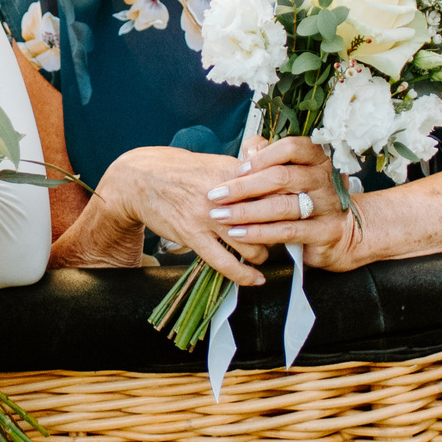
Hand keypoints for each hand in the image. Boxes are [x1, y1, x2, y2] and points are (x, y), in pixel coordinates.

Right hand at [87, 147, 273, 285]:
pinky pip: (225, 263)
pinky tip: (256, 280)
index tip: (300, 211)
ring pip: (253, 244)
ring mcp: (208, 217)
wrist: (141, 179)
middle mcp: (224, 195)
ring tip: (264, 253)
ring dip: (264, 253)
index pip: (275, 190)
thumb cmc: (181, 170)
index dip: (291, 203)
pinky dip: (245, 275)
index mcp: (233, 172)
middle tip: (286, 236)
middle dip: (282, 231)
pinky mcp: (193, 236)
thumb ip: (247, 171)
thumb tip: (277, 178)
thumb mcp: (216, 161)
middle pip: (270, 219)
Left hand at [209, 134, 365, 271]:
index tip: (238, 169)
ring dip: (246, 212)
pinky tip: (239, 233)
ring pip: (282, 206)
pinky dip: (259, 233)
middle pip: (282, 177)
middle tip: (216, 195)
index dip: (263, 157)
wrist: (344, 232)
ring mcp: (328, 205)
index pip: (291, 148)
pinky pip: (286, 231)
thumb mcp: (292, 172)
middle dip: (243, 187)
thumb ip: (269, 156)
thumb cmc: (308, 197)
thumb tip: (249, 151)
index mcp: (318, 158)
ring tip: (221, 215)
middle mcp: (326, 179)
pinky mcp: (325, 231)